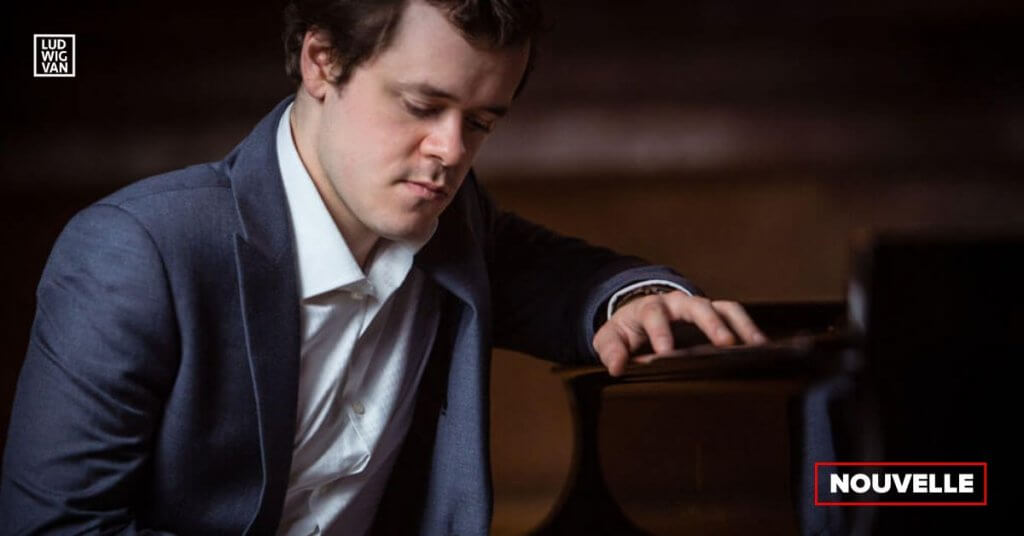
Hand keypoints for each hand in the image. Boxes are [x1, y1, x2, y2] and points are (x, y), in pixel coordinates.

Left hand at [591, 291, 766, 375]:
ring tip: (756, 345)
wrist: (640, 314)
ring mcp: (700, 306)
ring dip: (740, 325)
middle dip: (712, 323)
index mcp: (649, 307)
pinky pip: (735, 316)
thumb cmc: (628, 329)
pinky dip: (749, 329)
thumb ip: (612, 350)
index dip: (660, 332)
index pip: (654, 314)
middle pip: (697, 306)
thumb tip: (617, 367)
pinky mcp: (715, 314)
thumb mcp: (612, 338)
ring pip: (723, 308)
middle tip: (725, 343)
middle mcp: (678, 302)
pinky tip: (762, 347)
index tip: (665, 353)